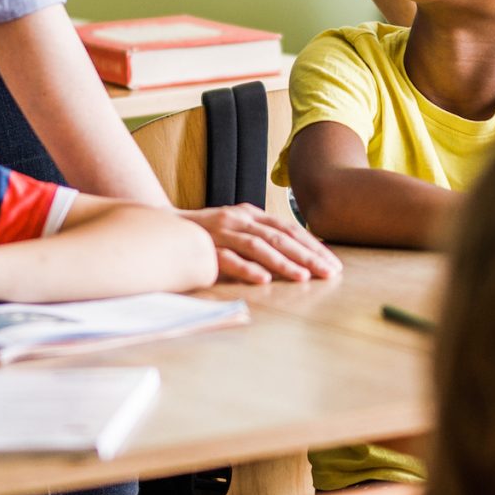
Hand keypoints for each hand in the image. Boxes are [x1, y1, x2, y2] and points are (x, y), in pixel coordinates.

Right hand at [184, 203, 338, 283]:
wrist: (162, 231)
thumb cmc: (206, 237)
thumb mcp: (238, 232)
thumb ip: (262, 240)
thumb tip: (300, 256)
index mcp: (250, 214)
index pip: (288, 229)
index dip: (312, 246)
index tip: (333, 264)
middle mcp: (238, 219)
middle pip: (279, 237)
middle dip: (307, 256)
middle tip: (329, 273)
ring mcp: (221, 232)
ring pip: (258, 246)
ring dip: (283, 262)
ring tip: (304, 277)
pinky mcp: (204, 248)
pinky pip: (228, 259)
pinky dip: (246, 269)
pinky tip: (263, 280)